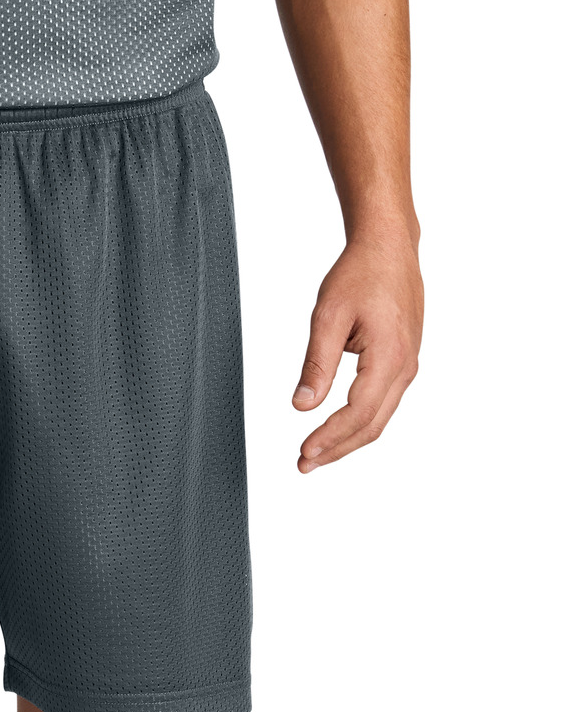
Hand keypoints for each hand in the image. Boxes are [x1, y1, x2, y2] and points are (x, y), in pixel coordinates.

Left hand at [292, 231, 422, 473]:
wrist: (389, 247)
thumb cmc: (360, 273)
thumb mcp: (328, 315)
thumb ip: (316, 364)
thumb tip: (302, 406)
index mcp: (390, 355)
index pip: (359, 412)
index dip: (331, 437)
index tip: (304, 452)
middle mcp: (406, 366)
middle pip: (372, 425)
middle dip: (337, 449)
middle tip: (303, 464)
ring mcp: (408, 366)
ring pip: (379, 418)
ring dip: (347, 440)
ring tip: (315, 453)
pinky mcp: (403, 363)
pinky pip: (383, 404)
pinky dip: (359, 423)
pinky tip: (337, 430)